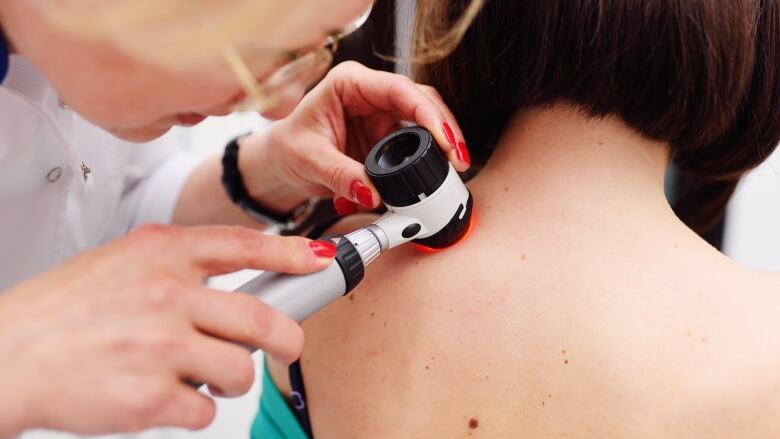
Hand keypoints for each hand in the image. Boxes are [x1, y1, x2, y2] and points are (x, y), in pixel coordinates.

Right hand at [0, 225, 334, 435]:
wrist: (6, 354)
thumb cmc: (64, 310)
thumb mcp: (123, 262)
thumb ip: (182, 268)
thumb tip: (243, 282)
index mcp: (160, 254)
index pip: (243, 245)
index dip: (291, 253)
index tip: (320, 260)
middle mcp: (165, 295)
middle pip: (261, 318)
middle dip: (287, 336)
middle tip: (285, 343)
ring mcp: (160, 347)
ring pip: (239, 370)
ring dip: (229, 379)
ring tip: (200, 375)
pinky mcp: (150, 398)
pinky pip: (205, 411)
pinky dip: (195, 409)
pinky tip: (166, 395)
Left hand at [238, 61, 470, 215]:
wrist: (281, 163)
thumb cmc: (289, 149)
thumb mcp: (309, 160)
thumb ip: (341, 176)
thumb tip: (374, 194)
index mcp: (349, 83)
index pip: (398, 89)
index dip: (427, 113)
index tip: (443, 139)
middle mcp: (371, 94)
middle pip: (421, 101)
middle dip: (444, 129)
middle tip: (457, 160)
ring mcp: (382, 114)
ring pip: (425, 121)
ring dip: (441, 145)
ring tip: (452, 170)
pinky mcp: (388, 136)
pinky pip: (417, 144)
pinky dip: (427, 160)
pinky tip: (434, 176)